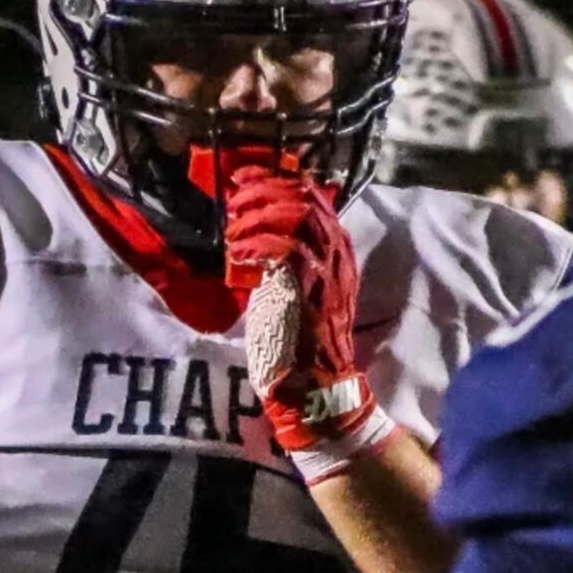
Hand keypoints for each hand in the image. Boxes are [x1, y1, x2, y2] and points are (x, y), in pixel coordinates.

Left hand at [224, 164, 396, 478]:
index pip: (316, 203)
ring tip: (235, 224)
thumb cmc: (299, 348)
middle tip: (238, 191)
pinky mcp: (305, 289)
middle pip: (308, 200)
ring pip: (298, 216)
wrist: (315, 391)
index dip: (282, 186)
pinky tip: (237, 253)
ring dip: (259, 213)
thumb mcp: (295, 294)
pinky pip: (283, 248)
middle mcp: (336, 261)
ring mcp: (323, 273)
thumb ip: (285, 265)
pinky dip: (254, 243)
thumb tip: (259, 240)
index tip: (251, 181)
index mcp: (337, 259)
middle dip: (268, 189)